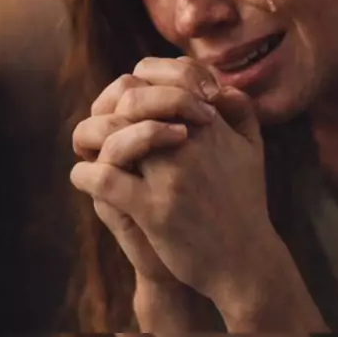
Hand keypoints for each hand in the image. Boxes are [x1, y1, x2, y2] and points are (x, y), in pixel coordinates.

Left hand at [70, 56, 279, 316]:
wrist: (247, 260)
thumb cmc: (245, 203)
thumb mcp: (253, 148)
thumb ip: (240, 109)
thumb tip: (219, 84)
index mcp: (210, 123)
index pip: (167, 76)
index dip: (141, 78)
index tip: (130, 100)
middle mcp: (190, 141)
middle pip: (133, 98)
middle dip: (109, 106)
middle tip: (104, 123)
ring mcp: (171, 175)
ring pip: (115, 135)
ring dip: (92, 139)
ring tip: (88, 150)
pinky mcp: (155, 209)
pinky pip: (106, 180)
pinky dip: (85, 176)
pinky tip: (85, 180)